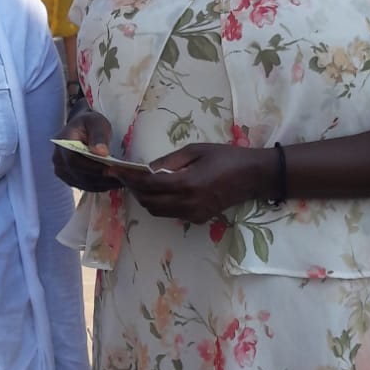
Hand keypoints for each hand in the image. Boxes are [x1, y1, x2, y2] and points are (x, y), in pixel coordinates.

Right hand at [51, 108, 119, 192]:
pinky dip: (101, 186)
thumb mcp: (96, 122)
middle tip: (123, 177)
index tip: (112, 169)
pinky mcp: (70, 178)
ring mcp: (62, 171)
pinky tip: (114, 182)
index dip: (93, 167)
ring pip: (84, 183)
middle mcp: (58, 159)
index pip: (74, 161)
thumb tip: (101, 152)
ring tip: (123, 180)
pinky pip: (85, 186)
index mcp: (62, 143)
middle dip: (102, 177)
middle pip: (80, 175)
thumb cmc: (90, 123)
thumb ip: (98, 135)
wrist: (81, 128)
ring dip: (103, 184)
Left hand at [125, 143, 271, 225]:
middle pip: (148, 201)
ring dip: (145, 199)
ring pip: (157, 211)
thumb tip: (147, 168)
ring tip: (139, 184)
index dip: (129, 178)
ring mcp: (193, 214)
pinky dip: (160, 204)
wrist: (254, 177)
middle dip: (133, 190)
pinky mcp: (199, 219)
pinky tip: (160, 191)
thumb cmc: (226, 157)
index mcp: (187, 183)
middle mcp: (188, 203)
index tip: (115, 170)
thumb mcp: (196, 150)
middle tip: (125, 177)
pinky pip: (171, 214)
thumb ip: (169, 160)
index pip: (149, 183)